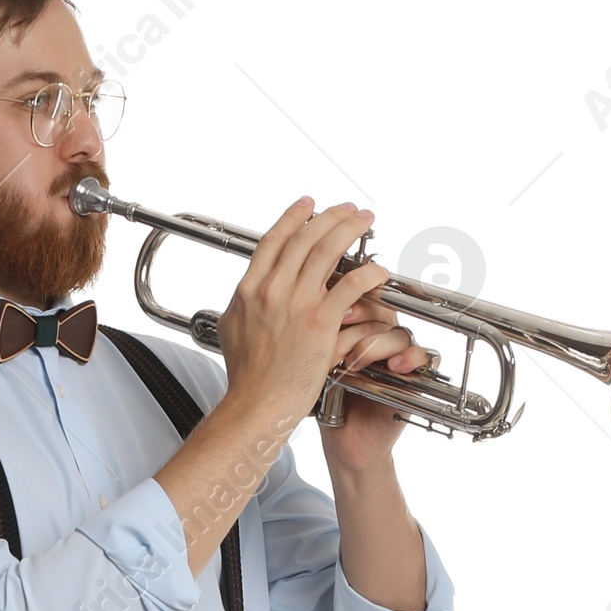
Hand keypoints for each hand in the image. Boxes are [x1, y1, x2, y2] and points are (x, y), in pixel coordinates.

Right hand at [214, 198, 391, 434]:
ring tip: (365, 220)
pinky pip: (351, 285)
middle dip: (330, 216)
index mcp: (249, 289)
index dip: (294, 217)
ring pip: (328, 250)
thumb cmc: (247, 378)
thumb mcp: (232, 330)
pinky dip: (368, 273)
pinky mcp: (321, 322)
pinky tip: (378, 270)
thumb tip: (244, 294)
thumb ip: (241, 305)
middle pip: (305, 237)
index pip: (274, 240)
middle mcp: (272, 289)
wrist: (257, 405)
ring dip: (350, 229)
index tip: (309, 205)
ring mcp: (297, 303)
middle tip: (347, 209)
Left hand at [319, 295, 438, 477]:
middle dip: (361, 319)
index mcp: (359, 328)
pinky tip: (395, 365)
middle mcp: (382, 338)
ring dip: (377, 343)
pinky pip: (426, 356)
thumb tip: (318, 302)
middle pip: (383, 310)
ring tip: (354, 362)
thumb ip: (324, 333)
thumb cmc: (330, 403)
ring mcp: (400, 356)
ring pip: (400, 333)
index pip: (364, 298)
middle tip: (342, 328)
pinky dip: (412, 357)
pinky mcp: (416, 377)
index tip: (335, 308)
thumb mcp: (320, 363)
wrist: (345, 442)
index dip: (353, 298)